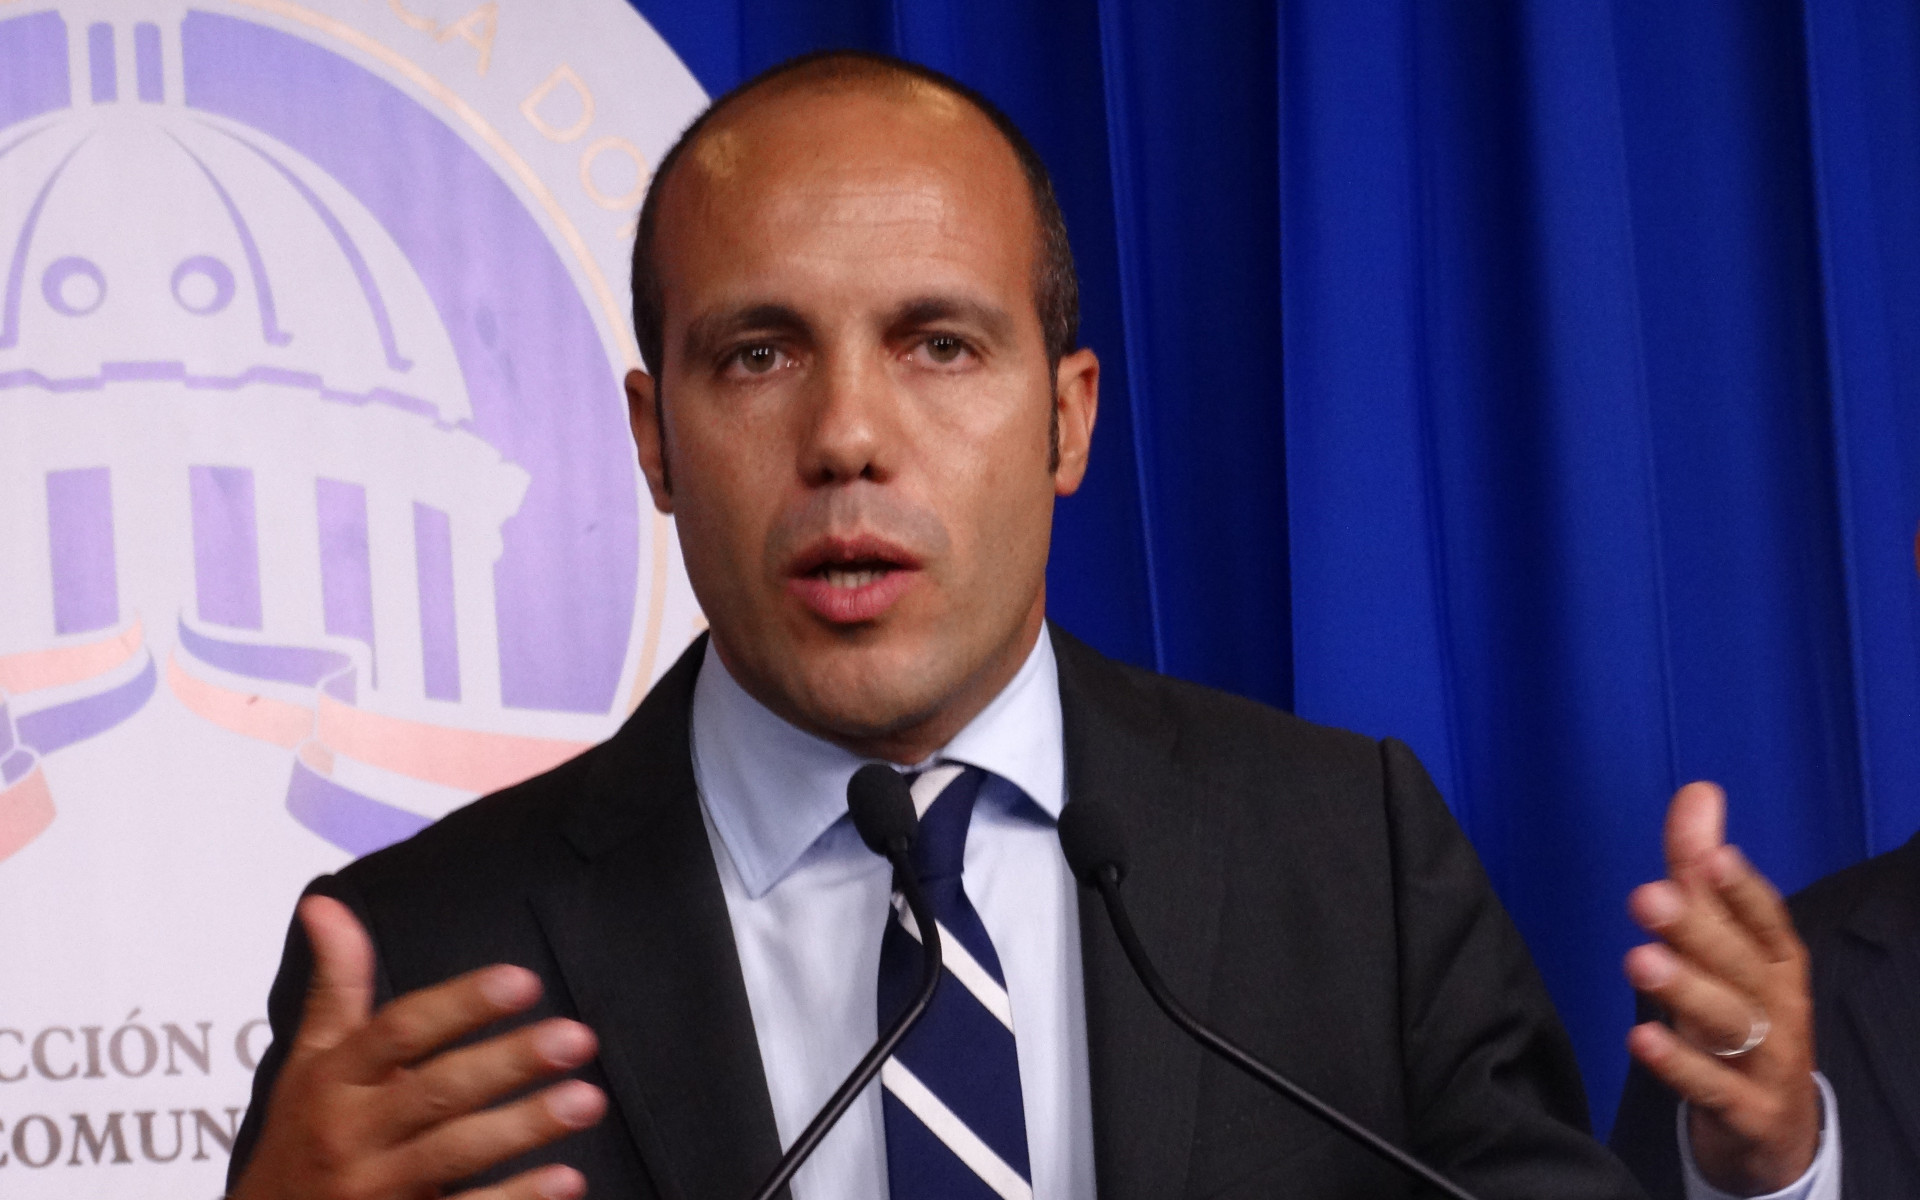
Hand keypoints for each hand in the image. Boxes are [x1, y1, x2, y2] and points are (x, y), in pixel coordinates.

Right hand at [232, 896, 607, 1199]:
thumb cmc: (302, 1134)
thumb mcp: (311, 1058)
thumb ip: (336, 984)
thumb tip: (325, 903)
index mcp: (335, 1079)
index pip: (401, 1030)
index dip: (461, 1004)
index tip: (523, 981)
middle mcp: (351, 1132)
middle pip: (437, 1090)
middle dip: (508, 1063)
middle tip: (577, 1038)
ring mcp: (374, 1188)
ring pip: (454, 1153)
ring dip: (523, 1128)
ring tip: (587, 1101)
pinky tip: (566, 1181)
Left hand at [1624, 782, 1817, 1195]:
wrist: (1773, 1128)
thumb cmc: (1739, 1013)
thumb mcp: (1722, 945)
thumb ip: (1699, 871)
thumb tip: (1699, 791)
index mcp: (1776, 960)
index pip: (1764, 919)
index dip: (1741, 891)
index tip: (1712, 857)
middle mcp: (1779, 1005)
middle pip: (1741, 965)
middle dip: (1698, 929)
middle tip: (1647, 897)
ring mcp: (1768, 1061)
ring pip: (1731, 1022)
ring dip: (1686, 990)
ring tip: (1639, 961)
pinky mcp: (1747, 1112)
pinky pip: (1715, 1088)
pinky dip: (1680, 1065)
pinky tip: (1640, 1039)